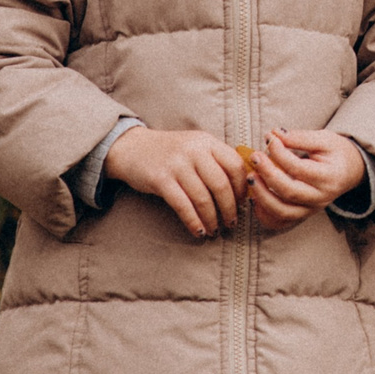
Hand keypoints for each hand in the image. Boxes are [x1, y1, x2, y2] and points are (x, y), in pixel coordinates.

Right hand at [105, 126, 246, 238]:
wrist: (132, 148)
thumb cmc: (170, 152)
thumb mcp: (196, 146)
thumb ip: (216, 160)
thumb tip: (242, 187)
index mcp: (207, 142)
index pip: (235, 165)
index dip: (241, 187)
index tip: (242, 203)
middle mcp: (194, 150)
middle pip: (221, 184)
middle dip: (229, 208)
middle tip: (232, 223)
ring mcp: (177, 165)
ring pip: (202, 198)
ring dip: (211, 219)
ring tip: (215, 231)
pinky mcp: (160, 179)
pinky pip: (182, 205)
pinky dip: (193, 221)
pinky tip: (198, 232)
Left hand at [247, 128, 371, 229]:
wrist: (350, 171)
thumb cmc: (336, 153)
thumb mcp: (324, 139)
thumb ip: (300, 137)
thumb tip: (274, 134)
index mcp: (329, 177)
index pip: (299, 168)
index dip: (280, 153)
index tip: (270, 138)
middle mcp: (321, 198)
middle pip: (289, 192)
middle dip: (268, 174)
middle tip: (255, 157)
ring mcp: (311, 210)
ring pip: (282, 212)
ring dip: (262, 196)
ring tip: (251, 177)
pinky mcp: (302, 216)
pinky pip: (279, 222)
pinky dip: (264, 213)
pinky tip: (255, 197)